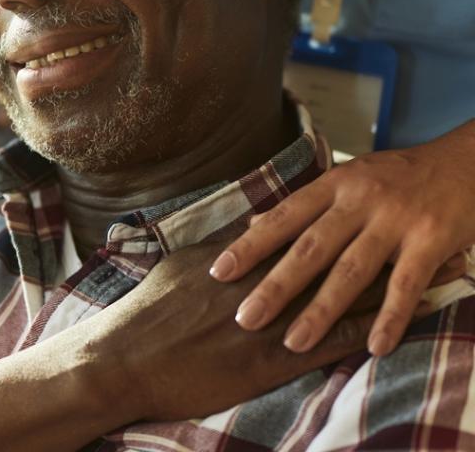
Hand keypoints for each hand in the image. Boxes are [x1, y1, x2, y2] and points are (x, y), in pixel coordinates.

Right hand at [95, 240, 409, 421]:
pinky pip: (332, 344)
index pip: (304, 229)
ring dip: (388, 283)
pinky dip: (368, 331)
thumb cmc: (149, 313)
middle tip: (422, 222)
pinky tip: (400, 326)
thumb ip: (223, 243)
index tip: (381, 201)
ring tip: (436, 268)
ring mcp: (270, 321)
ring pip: (341, 297)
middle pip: (334, 255)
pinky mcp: (271, 361)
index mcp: (241, 255)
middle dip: (380, 240)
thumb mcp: (183, 265)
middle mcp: (263, 282)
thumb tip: (255, 223)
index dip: (346, 216)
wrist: (126, 359)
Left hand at [209, 120, 474, 356]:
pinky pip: (407, 284)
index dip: (250, 244)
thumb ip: (305, 205)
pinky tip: (373, 346)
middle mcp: (361, 200)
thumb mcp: (349, 178)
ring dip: (321, 310)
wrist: (470, 160)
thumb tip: (251, 223)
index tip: (219, 272)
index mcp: (335, 184)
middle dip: (276, 285)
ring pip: (352, 270)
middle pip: (311, 247)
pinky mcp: (433, 239)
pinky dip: (390, 317)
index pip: (284, 216)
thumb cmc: (398, 177)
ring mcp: (397, 220)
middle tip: (245, 319)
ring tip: (293, 342)